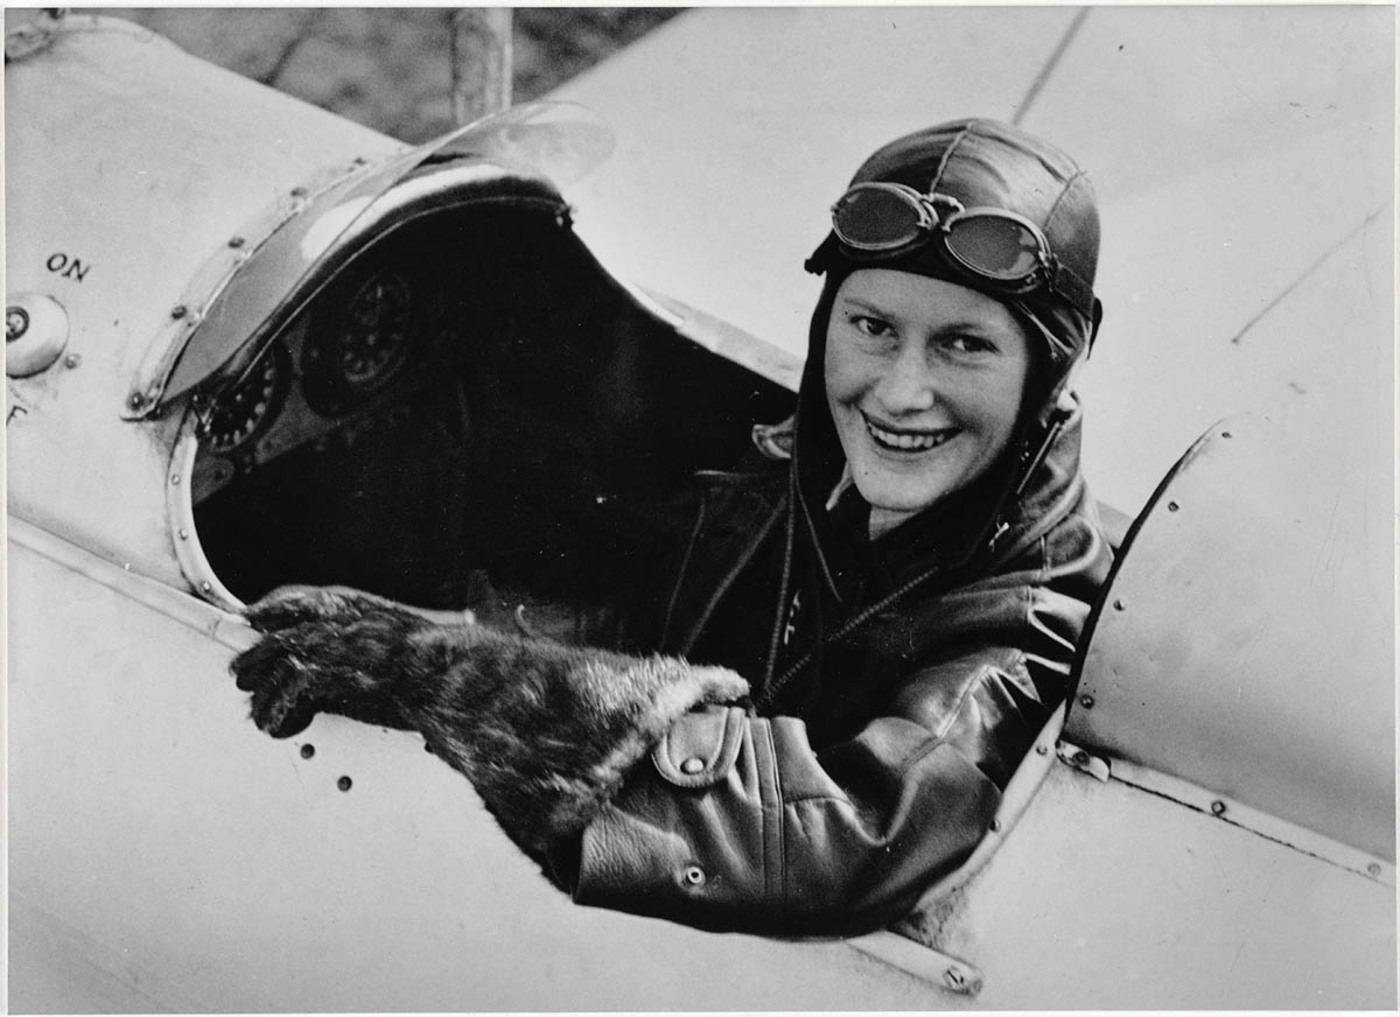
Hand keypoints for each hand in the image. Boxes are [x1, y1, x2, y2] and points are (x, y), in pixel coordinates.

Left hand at [232, 592, 428, 737]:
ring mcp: (327, 645)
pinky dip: (278, 713)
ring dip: (263, 692)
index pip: (299, 602)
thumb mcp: (398, 639)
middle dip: (256, 658)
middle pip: (279, 634)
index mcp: (354, 608)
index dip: (271, 612)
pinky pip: (284, 692)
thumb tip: (347, 668)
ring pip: (275, 663)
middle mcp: (336, 621)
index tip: (254, 620)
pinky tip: (279, 724)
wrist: (445, 674)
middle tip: (242, 675)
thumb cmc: (433, 662)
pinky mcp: (323, 673)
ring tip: (260, 710)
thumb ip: (366, 645)